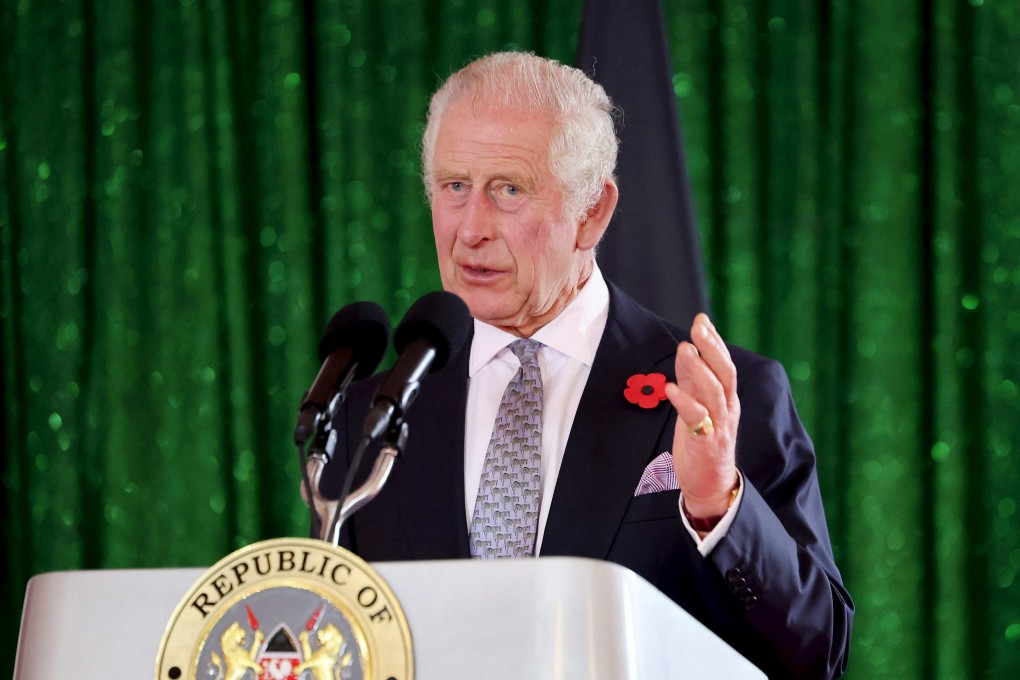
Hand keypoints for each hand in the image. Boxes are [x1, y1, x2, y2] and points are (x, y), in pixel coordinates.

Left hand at [664, 313, 739, 517]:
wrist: (711, 486)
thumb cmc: (702, 442)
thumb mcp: (697, 404)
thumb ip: (692, 379)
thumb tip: (685, 349)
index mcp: (727, 398)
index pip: (724, 364)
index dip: (714, 341)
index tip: (702, 320)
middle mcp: (727, 409)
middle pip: (725, 373)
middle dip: (712, 348)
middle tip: (698, 328)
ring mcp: (719, 426)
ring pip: (715, 392)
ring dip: (699, 369)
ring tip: (684, 350)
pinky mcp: (707, 444)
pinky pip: (698, 420)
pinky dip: (686, 402)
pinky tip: (672, 389)